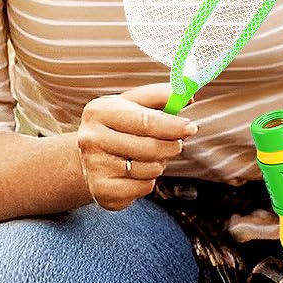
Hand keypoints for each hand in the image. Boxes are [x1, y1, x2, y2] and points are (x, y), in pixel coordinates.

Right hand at [78, 82, 197, 210]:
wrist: (91, 159)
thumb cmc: (121, 127)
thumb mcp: (136, 104)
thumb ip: (162, 95)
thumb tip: (188, 92)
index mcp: (100, 111)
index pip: (146, 121)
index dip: (173, 126)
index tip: (191, 128)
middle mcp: (91, 138)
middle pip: (150, 148)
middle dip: (171, 147)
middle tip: (175, 144)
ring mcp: (94, 166)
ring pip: (149, 169)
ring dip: (158, 165)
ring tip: (147, 158)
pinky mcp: (101, 190)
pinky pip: (143, 188)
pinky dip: (147, 182)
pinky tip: (135, 174)